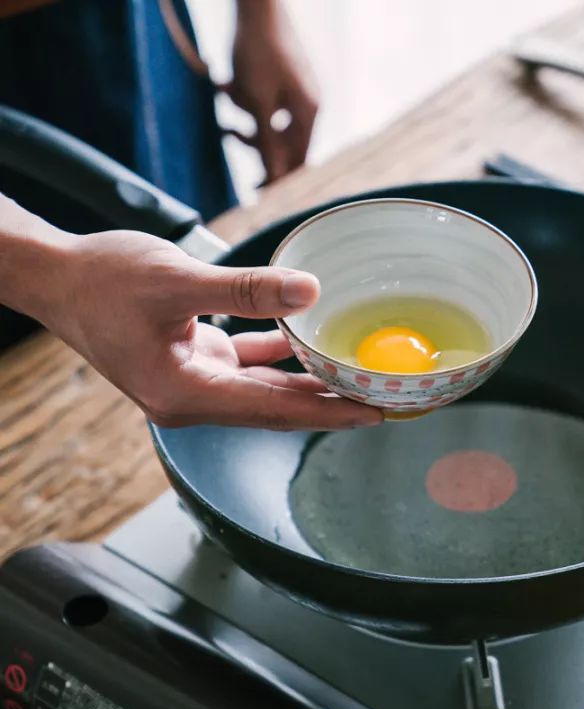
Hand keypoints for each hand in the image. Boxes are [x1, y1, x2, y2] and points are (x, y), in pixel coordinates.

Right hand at [0, 204, 380, 429]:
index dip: (328, 413)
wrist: (54, 274)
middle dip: (329, 405)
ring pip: (265, 388)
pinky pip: (248, 363)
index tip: (375, 414)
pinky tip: (311, 339)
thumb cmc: (102, 278)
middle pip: (276, 408)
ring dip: (309, 382)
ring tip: (359, 376)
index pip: (274, 411)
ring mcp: (192, 379)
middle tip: (385, 400)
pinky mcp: (193, 358)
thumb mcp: (177, 281)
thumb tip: (310, 291)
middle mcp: (191, 397)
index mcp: (184, 394)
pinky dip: (280, 354)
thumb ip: (246, 290)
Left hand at [225, 0, 318, 182]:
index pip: (297, 160)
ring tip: (225, 97)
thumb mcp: (256, 102)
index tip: (253, 188)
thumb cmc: (258, 51)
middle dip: (253, 138)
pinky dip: (248, 97)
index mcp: (308, 113)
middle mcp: (310, 103)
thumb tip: (271, 178)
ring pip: (271, 118)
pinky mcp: (287, 76)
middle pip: (283, 140)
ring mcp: (300, 88)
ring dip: (246, 114)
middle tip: (228, 134)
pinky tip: (228, 81)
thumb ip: (265, 142)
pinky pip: (268, 99)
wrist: (259, 4)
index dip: (276, 177)